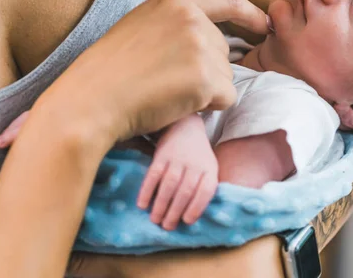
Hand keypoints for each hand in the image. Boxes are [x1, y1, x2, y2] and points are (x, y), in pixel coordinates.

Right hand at [27, 0, 268, 155]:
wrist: (90, 101)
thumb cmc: (108, 72)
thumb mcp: (141, 28)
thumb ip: (177, 26)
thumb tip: (213, 41)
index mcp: (173, 2)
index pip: (227, 0)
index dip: (250, 13)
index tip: (264, 25)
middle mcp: (192, 19)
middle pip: (223, 51)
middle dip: (207, 72)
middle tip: (168, 83)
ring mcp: (201, 47)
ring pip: (226, 76)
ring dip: (205, 90)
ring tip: (166, 92)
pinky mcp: (206, 78)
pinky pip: (226, 98)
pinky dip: (208, 107)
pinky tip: (177, 105)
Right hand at [137, 114, 217, 230]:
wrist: (185, 126)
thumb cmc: (197, 155)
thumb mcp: (209, 168)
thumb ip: (204, 188)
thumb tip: (192, 217)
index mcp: (209, 169)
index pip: (206, 191)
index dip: (197, 207)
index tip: (187, 221)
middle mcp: (195, 163)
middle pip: (185, 191)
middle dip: (175, 212)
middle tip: (167, 227)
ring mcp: (177, 158)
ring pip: (169, 185)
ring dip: (161, 205)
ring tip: (155, 220)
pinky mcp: (161, 154)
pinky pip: (153, 175)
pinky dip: (147, 190)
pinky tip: (142, 204)